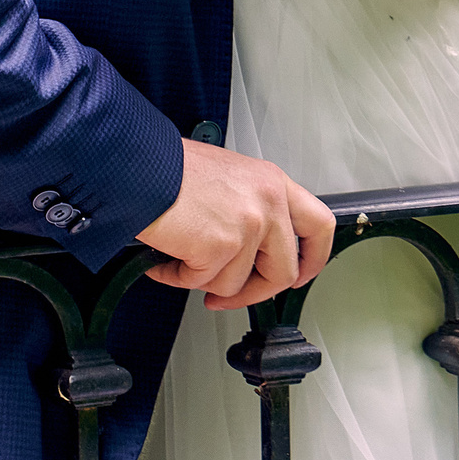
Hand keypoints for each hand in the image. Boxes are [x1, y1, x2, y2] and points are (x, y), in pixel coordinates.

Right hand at [137, 138, 335, 310]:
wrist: (139, 165)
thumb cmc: (172, 169)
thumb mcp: (232, 179)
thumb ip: (253, 211)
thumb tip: (255, 255)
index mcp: (273, 183)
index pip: (319, 226)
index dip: (312, 260)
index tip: (298, 275)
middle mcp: (268, 202)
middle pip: (285, 271)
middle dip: (253, 292)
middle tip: (227, 293)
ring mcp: (248, 225)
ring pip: (236, 284)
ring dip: (203, 278)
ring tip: (181, 255)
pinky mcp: (221, 245)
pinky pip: (203, 283)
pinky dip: (179, 277)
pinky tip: (167, 258)